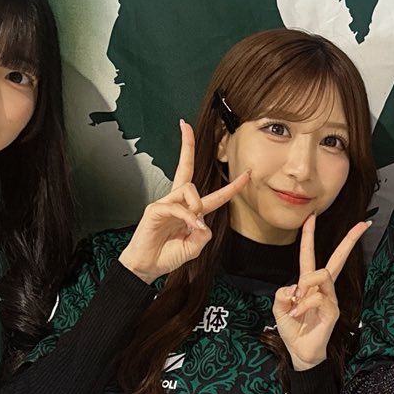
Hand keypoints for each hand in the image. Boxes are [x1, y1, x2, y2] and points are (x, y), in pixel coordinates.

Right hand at [118, 120, 251, 281]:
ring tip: (192, 226)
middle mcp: (179, 203)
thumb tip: (202, 220)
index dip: (232, 186)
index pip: (214, 194)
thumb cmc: (168, 256)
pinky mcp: (156, 208)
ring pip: (189, 188)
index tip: (246, 174)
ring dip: (196, 206)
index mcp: (191, 211)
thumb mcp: (195, 247)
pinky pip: (178, 206)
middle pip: (185, 168)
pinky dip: (187, 217)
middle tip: (185, 126)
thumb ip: (204, 233)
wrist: (147, 267)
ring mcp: (165, 203)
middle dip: (186, 146)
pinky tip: (189, 227)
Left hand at [272, 216, 370, 370]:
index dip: (308, 236)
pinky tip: (297, 315)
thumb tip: (295, 287)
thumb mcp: (279, 308)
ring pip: (322, 274)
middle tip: (361, 224)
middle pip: (338, 258)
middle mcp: (323, 288)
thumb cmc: (292, 329)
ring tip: (295, 302)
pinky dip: (303, 305)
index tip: (311, 217)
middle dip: (349, 240)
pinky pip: (317, 297)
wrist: (300, 352)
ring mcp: (331, 298)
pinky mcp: (334, 311)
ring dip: (305, 284)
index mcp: (309, 284)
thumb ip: (282, 293)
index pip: (310, 255)